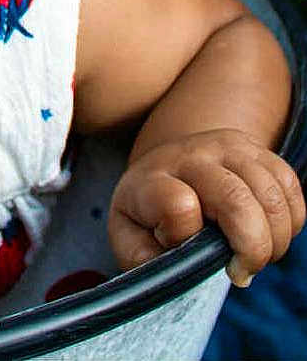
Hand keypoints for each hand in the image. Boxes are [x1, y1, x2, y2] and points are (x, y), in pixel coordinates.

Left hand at [109, 129, 304, 286]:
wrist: (166, 167)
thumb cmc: (148, 211)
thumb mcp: (128, 234)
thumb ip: (141, 255)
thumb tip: (170, 265)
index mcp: (152, 178)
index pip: (177, 205)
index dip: (186, 235)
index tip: (181, 247)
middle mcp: (190, 155)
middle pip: (237, 201)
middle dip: (252, 250)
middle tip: (239, 271)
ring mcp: (226, 146)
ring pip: (271, 196)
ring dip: (274, 239)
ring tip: (252, 253)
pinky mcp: (255, 148)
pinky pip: (289, 185)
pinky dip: (290, 220)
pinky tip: (268, 232)